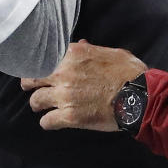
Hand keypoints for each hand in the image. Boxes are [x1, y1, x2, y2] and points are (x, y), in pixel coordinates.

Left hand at [20, 40, 146, 130]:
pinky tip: (52, 122)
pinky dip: (48, 123)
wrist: (138, 96)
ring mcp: (64, 96)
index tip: (38, 67)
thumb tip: (80, 44)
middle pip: (32, 78)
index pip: (44, 56)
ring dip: (38, 104)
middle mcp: (64, 74)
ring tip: (41, 107)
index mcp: (73, 54)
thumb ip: (91, 49)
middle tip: (31, 87)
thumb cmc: (128, 72)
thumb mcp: (111, 52)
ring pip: (36, 101)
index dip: (39, 63)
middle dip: (29, 83)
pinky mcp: (69, 117)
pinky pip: (47, 122)